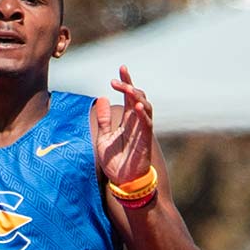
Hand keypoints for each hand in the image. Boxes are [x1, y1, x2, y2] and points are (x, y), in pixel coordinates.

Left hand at [95, 65, 155, 186]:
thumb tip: (102, 98)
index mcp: (127, 121)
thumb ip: (104, 119)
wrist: (122, 182)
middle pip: (138, 98)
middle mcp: (136, 122)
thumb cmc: (115, 162)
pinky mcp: (146, 140)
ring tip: (127, 89)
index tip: (122, 68)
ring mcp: (142, 130)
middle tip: (116, 80)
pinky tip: (138, 105)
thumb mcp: (103, 138)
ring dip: (137, 96)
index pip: (128, 97)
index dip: (126, 82)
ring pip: (146, 106)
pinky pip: (147, 124)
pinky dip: (144, 114)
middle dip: (129, 86)